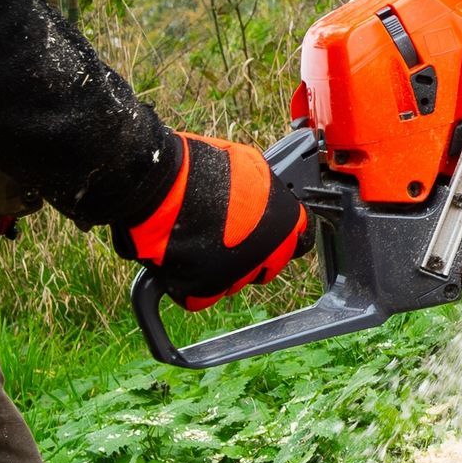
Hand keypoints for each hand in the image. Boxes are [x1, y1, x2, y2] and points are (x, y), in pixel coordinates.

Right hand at [111, 133, 310, 310]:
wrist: (162, 187)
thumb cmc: (202, 169)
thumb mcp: (250, 167)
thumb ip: (264, 192)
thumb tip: (264, 198)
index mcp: (285, 223)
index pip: (299, 238)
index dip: (282, 234)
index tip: (270, 231)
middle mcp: (268, 254)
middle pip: (269, 265)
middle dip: (254, 254)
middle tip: (231, 237)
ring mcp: (236, 275)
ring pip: (236, 281)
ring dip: (223, 268)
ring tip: (201, 241)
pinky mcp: (204, 290)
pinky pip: (203, 295)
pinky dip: (192, 282)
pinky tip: (183, 259)